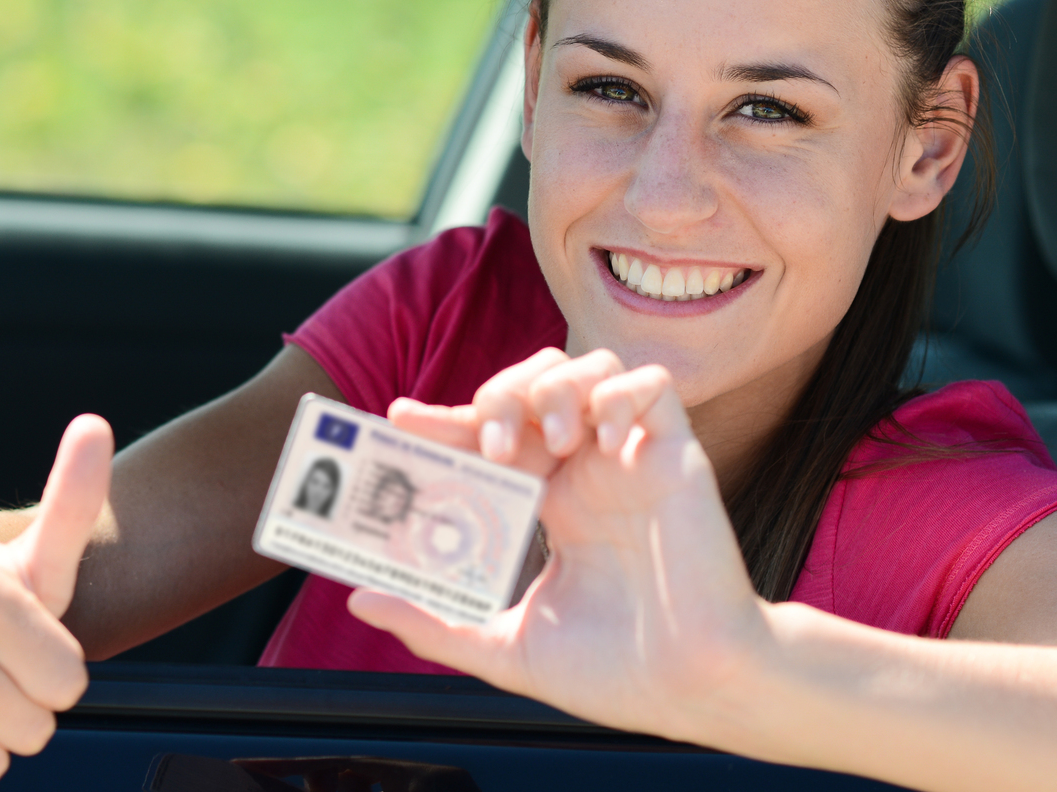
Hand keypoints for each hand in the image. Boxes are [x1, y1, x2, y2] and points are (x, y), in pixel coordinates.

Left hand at [352, 351, 772, 745]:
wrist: (696, 688)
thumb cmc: (616, 673)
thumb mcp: (506, 646)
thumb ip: (435, 624)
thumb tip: (360, 598)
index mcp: (548, 503)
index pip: (487, 435)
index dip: (445, 418)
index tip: (400, 420)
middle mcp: (587, 470)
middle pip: (531, 385)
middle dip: (498, 396)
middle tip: (490, 447)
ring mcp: (632, 457)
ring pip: (588, 367)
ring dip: (555, 388)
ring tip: (552, 441)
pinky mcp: (677, 454)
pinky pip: (653, 385)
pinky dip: (621, 390)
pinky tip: (602, 433)